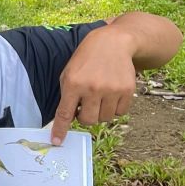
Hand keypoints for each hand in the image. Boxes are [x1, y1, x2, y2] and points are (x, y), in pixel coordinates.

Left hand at [52, 26, 135, 144]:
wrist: (113, 43)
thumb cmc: (86, 59)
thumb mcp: (69, 73)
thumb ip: (67, 95)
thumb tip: (67, 119)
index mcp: (73, 83)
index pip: (64, 113)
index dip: (60, 130)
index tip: (56, 142)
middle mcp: (92, 88)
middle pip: (87, 121)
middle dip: (85, 117)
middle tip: (85, 105)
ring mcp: (112, 89)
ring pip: (104, 119)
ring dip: (100, 112)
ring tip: (99, 96)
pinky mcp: (127, 90)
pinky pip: (120, 113)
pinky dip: (114, 108)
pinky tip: (111, 94)